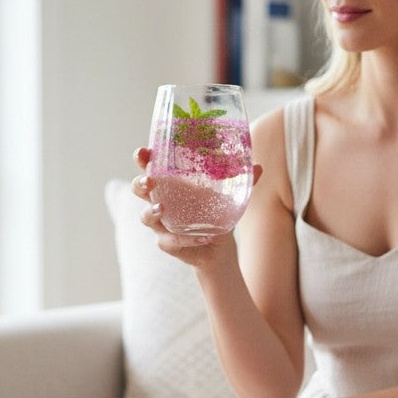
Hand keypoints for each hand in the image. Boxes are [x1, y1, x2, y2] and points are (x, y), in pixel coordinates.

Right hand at [131, 147, 261, 263]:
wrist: (219, 245)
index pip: (150, 166)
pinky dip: (185, 239)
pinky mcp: (167, 243)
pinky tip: (203, 235)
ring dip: (152, 212)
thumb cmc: (216, 212)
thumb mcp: (229, 195)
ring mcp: (161, 223)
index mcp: (171, 183)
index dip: (143, 159)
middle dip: (140, 183)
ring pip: (146, 217)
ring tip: (163, 208)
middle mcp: (160, 201)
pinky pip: (170, 240)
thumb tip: (258, 167)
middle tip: (149, 181)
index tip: (143, 152)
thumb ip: (242, 181)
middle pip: (138, 189)